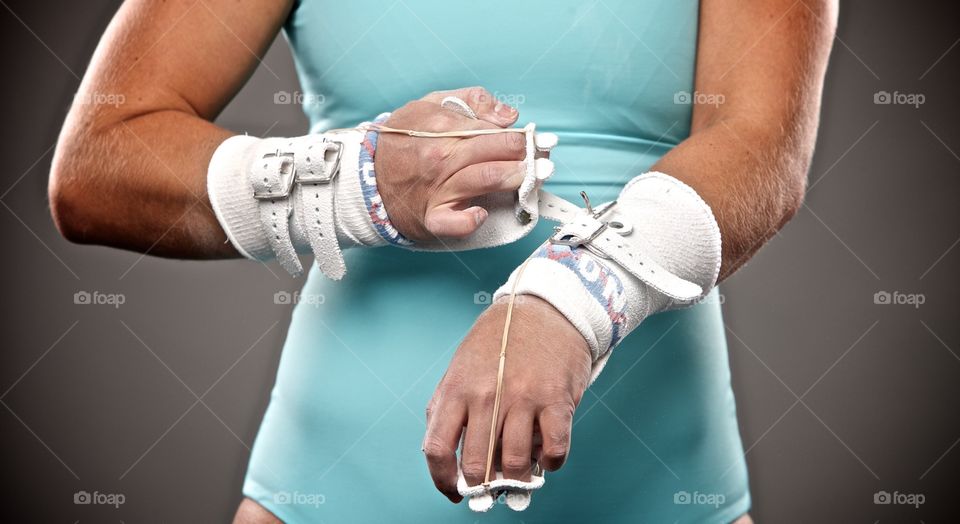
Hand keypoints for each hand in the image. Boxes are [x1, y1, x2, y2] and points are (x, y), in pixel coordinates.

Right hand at [376, 87, 528, 240]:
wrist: (366, 178)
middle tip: (545, 159)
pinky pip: (454, 222)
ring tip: (533, 177)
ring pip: (484, 180)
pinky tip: (482, 213)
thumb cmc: (402, 141)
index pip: (491, 130)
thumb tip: (509, 114)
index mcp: (441, 129)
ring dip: (514, 178)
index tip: (537, 140)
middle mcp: (441, 158)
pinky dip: (470, 220)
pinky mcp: (432, 217)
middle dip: (524, 155)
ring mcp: (437, 189)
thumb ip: (470, 101)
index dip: (519, 135)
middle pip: (493, 153)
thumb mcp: (428, 105)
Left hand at [422, 295, 591, 502]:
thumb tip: (437, 450)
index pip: (437, 447)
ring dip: (517, 479)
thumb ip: (446, 405)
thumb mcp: (461, 366)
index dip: (442, 479)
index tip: (453, 491)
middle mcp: (487, 395)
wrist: (546, 309)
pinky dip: (551, 463)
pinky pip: (554, 449)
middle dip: (482, 485)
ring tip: (519, 475)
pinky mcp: (557, 400)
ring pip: (515, 463)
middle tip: (490, 487)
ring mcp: (524, 398)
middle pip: (476, 462)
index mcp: (458, 387)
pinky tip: (546, 456)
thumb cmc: (501, 341)